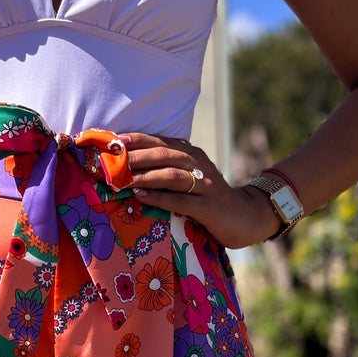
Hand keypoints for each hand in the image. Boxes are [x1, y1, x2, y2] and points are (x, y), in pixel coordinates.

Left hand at [120, 134, 282, 248]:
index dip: (138, 140)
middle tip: (112, 161)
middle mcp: (198, 165)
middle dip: (136, 157)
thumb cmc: (208, 199)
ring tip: (122, 179)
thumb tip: (131, 169)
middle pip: (163, 155)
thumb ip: (168, 171)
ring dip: (144, 176)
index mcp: (191, 154)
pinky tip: (141, 198)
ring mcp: (205, 185)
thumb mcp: (190, 178)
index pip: (161, 142)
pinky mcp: (208, 207)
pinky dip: (160, 198)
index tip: (114, 141)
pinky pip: (181, 200)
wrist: (245, 216)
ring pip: (171, 175)